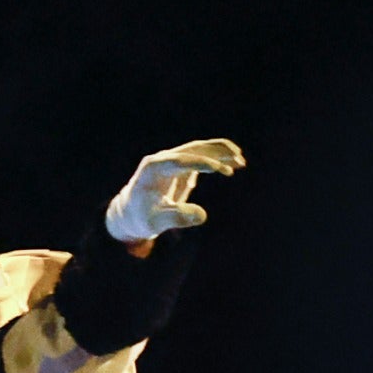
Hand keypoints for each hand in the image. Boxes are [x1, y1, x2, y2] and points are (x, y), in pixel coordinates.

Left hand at [104, 138, 245, 243]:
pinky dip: (218, 158)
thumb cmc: (141, 217)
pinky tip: (235, 165)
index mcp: (153, 169)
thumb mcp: (155, 223)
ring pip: (199, 149)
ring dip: (221, 152)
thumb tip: (202, 215)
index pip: (180, 161)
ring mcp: (172, 160)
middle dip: (216, 152)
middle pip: (192, 149)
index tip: (223, 170)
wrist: (131, 212)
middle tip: (239, 160)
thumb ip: (177, 218)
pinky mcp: (180, 166)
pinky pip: (201, 157)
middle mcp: (163, 159)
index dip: (202, 163)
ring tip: (241, 161)